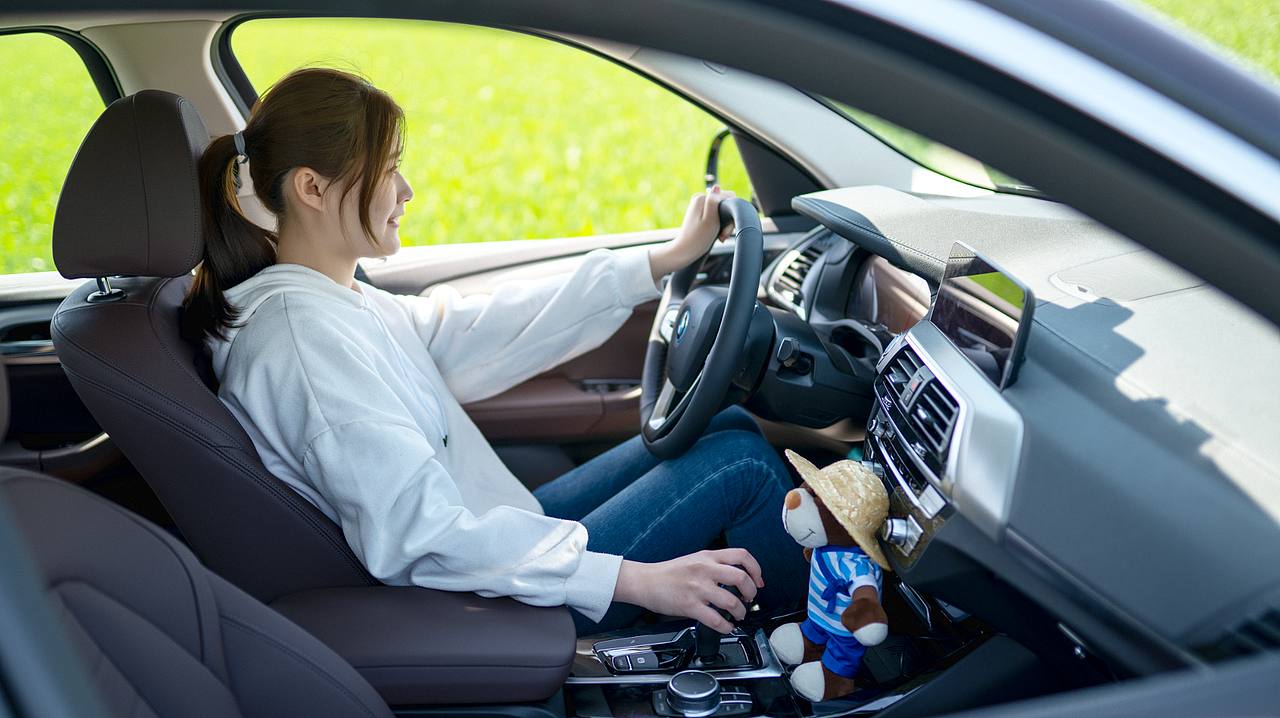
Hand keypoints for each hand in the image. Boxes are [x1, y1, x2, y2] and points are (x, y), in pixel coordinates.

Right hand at [613, 548, 762, 633]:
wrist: (644, 581)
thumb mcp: (695, 560)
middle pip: (741, 577)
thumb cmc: (669, 573)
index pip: (742, 556)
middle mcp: (704, 569)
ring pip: (731, 601)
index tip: (757, 581)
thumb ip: (715, 565)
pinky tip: (725, 626)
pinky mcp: (689, 605)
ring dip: (740, 612)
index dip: (756, 569)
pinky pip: (715, 619)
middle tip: (749, 599)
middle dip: (751, 592)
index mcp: (708, 556)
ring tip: (738, 615)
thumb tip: (738, 577)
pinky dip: (726, 626)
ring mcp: (697, 588)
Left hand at [649, 185, 736, 282]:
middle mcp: (699, 198)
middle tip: (724, 235)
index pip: (728, 197)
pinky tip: (718, 234)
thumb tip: (716, 186)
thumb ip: (713, 202)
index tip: (727, 228)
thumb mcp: (710, 220)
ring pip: (722, 210)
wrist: (685, 250)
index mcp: (702, 197)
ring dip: (724, 224)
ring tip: (721, 236)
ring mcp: (699, 204)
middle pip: (725, 203)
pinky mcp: (700, 212)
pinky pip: (716, 214)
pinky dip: (719, 224)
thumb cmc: (699, 238)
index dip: (732, 212)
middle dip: (728, 219)